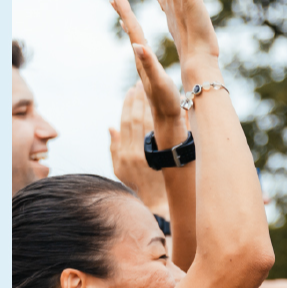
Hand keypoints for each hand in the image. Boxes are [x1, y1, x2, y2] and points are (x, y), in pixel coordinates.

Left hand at [109, 0, 185, 138]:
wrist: (166, 118)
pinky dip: (137, 36)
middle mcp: (140, 58)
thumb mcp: (159, 81)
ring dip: (127, 21)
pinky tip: (138, 36)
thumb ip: (149, 63)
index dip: (124, 10)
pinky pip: (140, 46)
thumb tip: (137, 45)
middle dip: (122, 10)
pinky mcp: (149, 68)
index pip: (132, 28)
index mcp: (142, 57)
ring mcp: (144, 63)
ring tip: (121, 8)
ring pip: (133, 36)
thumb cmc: (165, 101)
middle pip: (129, 29)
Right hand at [109, 84, 167, 211]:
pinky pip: (167, 133)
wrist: (157, 204)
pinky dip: (170, 117)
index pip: (126, 122)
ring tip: (155, 89)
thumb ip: (115, 148)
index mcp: (126, 152)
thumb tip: (111, 127)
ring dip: (153, 104)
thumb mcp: (121, 170)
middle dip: (140, 99)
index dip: (128, 104)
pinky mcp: (166, 157)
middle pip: (138, 118)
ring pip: (152, 123)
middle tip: (143, 83)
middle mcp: (137, 151)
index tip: (132, 90)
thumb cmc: (138, 187)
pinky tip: (175, 104)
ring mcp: (152, 154)